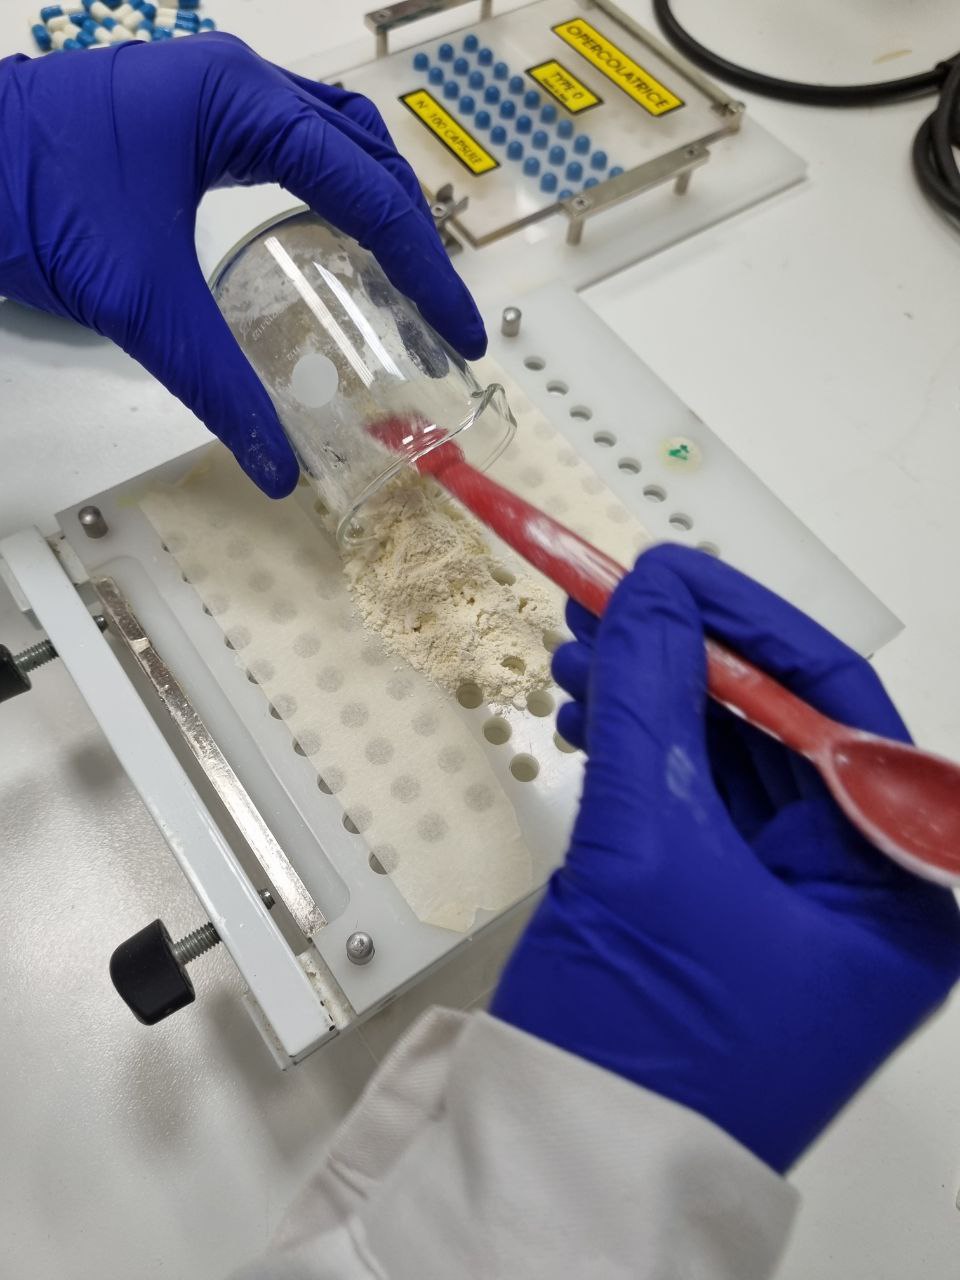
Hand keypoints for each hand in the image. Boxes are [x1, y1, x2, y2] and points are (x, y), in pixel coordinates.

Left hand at [0, 36, 484, 496]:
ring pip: (333, 137)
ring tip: (404, 274)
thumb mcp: (140, 303)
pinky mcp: (191, 114)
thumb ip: (218, 385)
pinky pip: (292, 141)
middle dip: (412, 234)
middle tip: (437, 312)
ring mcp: (214, 90)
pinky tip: (333, 233)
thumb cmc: (34, 205)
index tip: (459, 333)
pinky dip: (331, 187)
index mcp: (241, 106)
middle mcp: (240, 83)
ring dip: (377, 202)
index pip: (366, 191)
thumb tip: (277, 469)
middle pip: (365, 153)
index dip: (425, 270)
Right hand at [492, 544, 959, 1172]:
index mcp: (897, 888)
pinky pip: (699, 806)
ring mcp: (799, 908)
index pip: (839, 711)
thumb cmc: (642, 1043)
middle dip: (683, 662)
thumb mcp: (649, 849)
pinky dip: (643, 756)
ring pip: (732, 762)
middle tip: (604, 610)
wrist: (569, 1172)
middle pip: (780, 731)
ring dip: (654, 703)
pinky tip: (593, 722)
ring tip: (579, 663)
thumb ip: (654, 699)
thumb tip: (653, 586)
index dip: (747, 626)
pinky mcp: (735, 914)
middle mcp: (866, 893)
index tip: (666, 572)